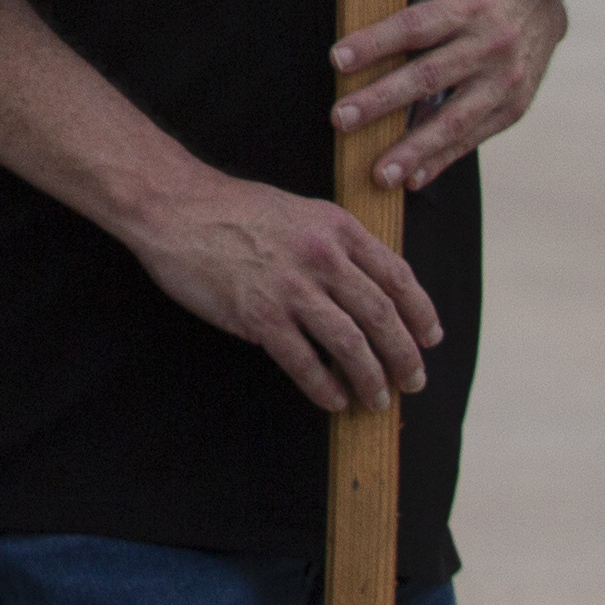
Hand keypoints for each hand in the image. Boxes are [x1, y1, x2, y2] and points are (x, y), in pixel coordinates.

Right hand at [125, 160, 441, 409]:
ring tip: (377, 399)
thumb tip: (369, 286)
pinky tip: (332, 399)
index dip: (422, 314)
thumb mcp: (298, 210)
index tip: (430, 339)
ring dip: (371, 379)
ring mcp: (290, 287)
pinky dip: (324, 386)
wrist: (173, 205)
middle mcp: (322, 257)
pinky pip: (304, 361)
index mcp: (336, 228)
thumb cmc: (232, 208)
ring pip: (351, 345)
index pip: (398, 277)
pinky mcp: (258, 315)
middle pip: (382, 317)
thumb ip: (334, 243)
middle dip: (404, 357)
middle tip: (412, 381)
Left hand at [339, 0, 566, 189]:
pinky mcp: (514, 108)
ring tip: (380, 173)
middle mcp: (490, 45)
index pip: (413, 28)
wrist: (542, 2)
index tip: (337, 59)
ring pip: (453, 119)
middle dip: (381, 101)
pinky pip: (472, 138)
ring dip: (412, 149)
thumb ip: (413, 20)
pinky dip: (440, 159)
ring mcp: (505, 81)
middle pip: (428, 76)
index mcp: (468, 7)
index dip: (375, 44)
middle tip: (342, 119)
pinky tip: (412, 177)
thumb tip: (359, 54)